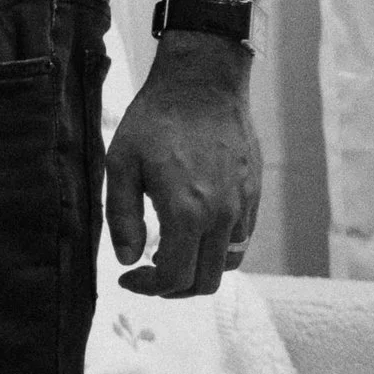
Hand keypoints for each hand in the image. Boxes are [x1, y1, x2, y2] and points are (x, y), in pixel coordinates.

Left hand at [104, 32, 260, 296]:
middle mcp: (222, 217)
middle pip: (205, 282)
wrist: (202, 85)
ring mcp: (243, 207)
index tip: (127, 279)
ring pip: (228, 265)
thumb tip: (127, 260)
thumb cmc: (155, 121)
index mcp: (186, 213)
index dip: (147, 287)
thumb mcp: (121, 164)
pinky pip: (240, 240)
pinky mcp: (253, 195)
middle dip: (172, 288)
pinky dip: (217, 250)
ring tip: (168, 256)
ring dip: (198, 270)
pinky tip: (191, 232)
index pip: (174, 277)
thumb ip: (123, 217)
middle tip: (146, 275)